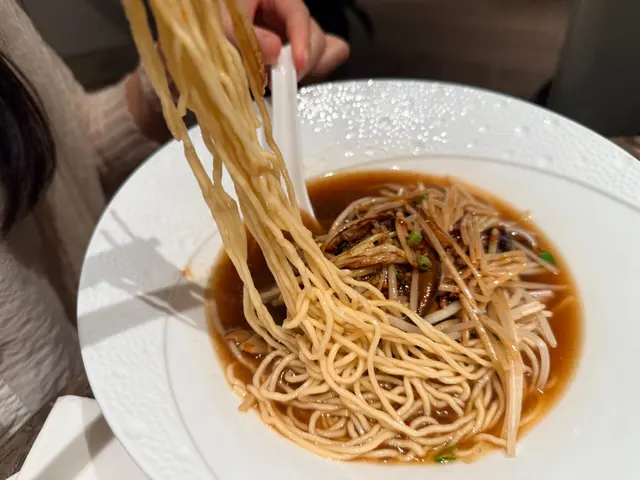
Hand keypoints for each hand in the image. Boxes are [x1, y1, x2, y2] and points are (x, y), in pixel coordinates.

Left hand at [222, 0, 349, 81]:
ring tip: (273, 81)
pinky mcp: (285, 52)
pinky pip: (304, 62)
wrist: (198, 29)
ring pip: (312, 51)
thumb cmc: (210, 17)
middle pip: (313, 35)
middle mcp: (285, 14)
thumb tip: (276, 54)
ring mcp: (287, 34)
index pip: (298, 14)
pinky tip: (288, 80)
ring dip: (299, 70)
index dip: (302, 40)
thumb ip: (249, 38)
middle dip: (302, 59)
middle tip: (281, 80)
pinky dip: (300, 73)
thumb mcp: (225, 24)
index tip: (297, 65)